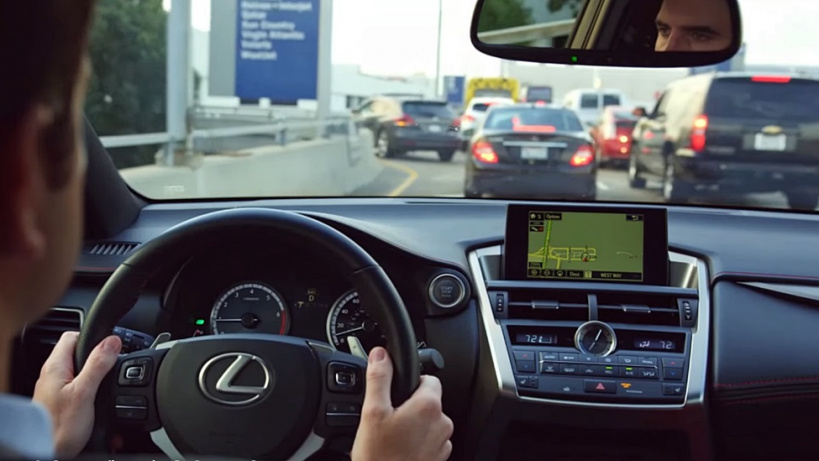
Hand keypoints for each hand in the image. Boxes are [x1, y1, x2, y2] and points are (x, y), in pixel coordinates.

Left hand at [32, 331, 121, 458]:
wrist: (45, 455)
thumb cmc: (58, 429)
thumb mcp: (84, 393)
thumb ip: (98, 365)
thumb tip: (112, 341)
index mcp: (55, 367)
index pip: (72, 336)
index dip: (93, 338)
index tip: (110, 347)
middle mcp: (53, 376)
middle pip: (79, 355)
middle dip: (99, 361)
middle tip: (112, 370)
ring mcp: (56, 391)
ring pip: (81, 374)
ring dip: (98, 380)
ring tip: (108, 389)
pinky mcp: (61, 404)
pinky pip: (80, 390)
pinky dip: (93, 395)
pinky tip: (100, 405)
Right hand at [351, 347, 452, 460]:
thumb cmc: (379, 459)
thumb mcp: (372, 413)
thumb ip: (379, 378)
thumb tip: (381, 355)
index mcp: (428, 406)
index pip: (429, 378)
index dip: (410, 382)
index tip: (395, 393)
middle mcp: (442, 424)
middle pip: (428, 401)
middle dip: (409, 405)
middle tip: (387, 418)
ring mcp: (442, 444)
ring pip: (428, 423)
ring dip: (412, 425)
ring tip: (390, 438)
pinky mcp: (437, 460)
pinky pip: (428, 442)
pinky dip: (415, 443)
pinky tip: (397, 450)